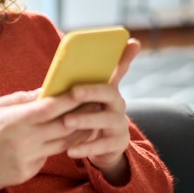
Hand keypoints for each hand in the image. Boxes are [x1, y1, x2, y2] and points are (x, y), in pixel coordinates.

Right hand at [0, 89, 89, 191]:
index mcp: (13, 121)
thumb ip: (18, 100)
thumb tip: (42, 91)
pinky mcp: (29, 171)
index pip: (49, 108)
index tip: (82, 89)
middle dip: (81, 114)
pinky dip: (59, 145)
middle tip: (96, 103)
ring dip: (78, 131)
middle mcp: (24, 140)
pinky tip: (68, 137)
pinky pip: (49, 155)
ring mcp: (28, 158)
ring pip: (63, 143)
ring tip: (90, 120)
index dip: (68, 99)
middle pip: (63, 126)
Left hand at [62, 38, 140, 184]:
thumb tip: (62, 68)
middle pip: (110, 93)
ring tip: (66, 121)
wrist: (102, 148)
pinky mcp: (117, 144)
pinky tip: (70, 150)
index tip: (132, 41)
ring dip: (85, 119)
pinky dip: (85, 147)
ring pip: (105, 120)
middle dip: (91, 91)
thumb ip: (76, 84)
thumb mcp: (84, 100)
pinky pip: (101, 145)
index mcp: (109, 90)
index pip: (119, 69)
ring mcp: (119, 124)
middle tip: (73, 91)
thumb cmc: (88, 116)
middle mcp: (118, 104)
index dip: (126, 56)